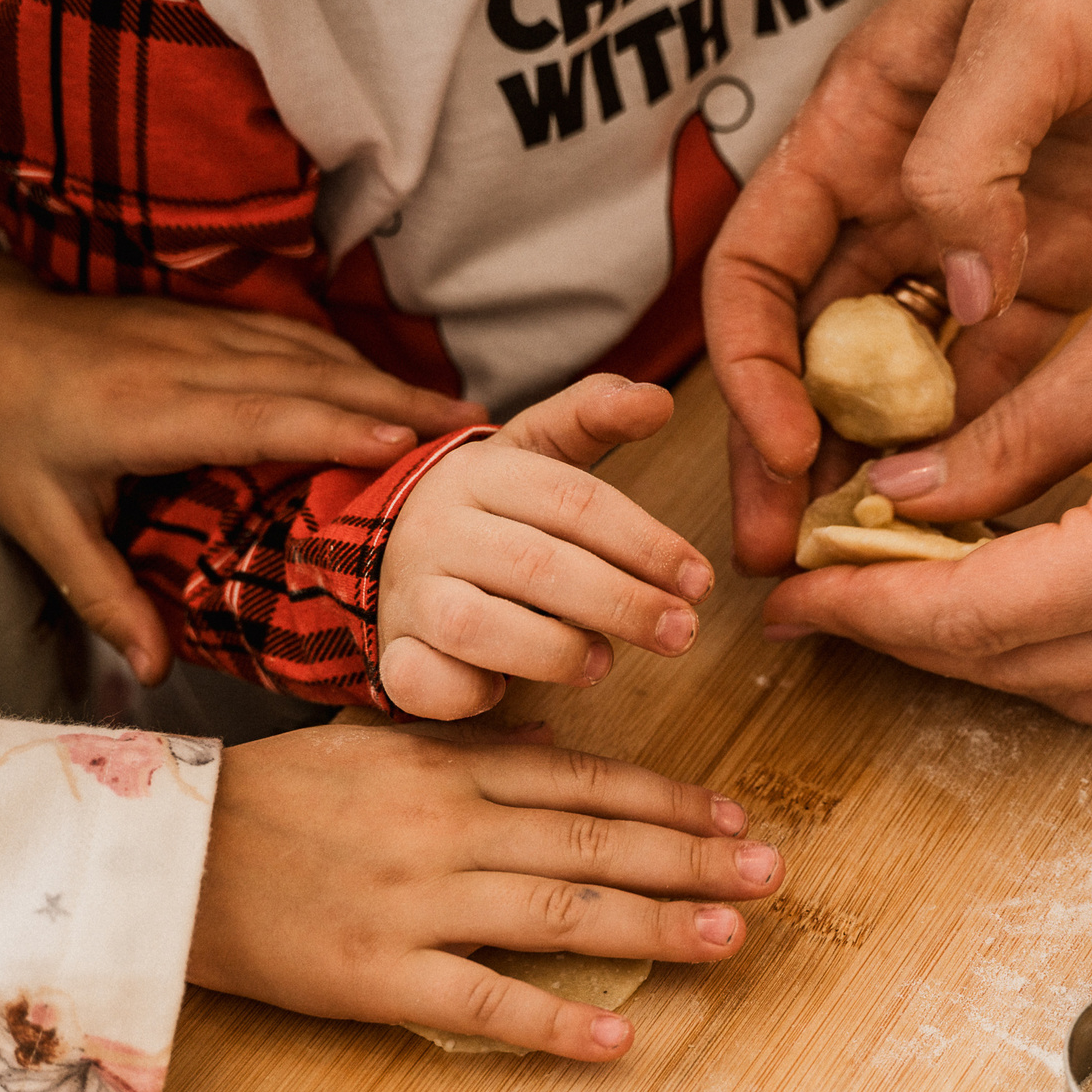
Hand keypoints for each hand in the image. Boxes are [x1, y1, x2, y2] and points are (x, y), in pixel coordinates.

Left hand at [0, 243, 483, 680]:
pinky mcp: (206, 320)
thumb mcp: (37, 520)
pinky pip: (294, 337)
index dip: (336, 426)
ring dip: (387, 378)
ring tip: (457, 415)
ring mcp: (201, 330)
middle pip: (309, 375)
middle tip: (476, 434)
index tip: (409, 442)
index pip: (259, 415)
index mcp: (146, 412)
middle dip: (397, 399)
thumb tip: (152, 674)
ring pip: (311, 350)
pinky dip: (351, 362)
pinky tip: (390, 388)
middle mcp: (185, 361)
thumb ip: (103, 593)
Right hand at [189, 723, 782, 1057]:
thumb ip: (464, 743)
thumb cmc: (267, 800)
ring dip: (654, 924)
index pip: (582, 782)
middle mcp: (444, 828)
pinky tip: (617, 1033)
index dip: (666, 799)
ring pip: (559, 912)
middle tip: (771, 872)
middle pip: (592, 842)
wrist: (164, 859)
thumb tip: (553, 741)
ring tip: (730, 937)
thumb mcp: (370, 743)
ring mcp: (415, 902)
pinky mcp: (378, 976)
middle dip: (691, 857)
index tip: (734, 815)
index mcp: (444, 768)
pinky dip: (553, 1019)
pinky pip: (481, 1000)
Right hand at [377, 373, 712, 718]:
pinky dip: (467, 691)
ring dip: (553, 651)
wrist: (393, 553)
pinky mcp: (393, 653)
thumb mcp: (533, 452)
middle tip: (682, 632)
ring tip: (604, 663)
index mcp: (479, 473)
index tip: (699, 581)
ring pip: (476, 625)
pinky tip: (505, 690)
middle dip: (621, 603)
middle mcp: (436, 529)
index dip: (645, 542)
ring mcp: (409, 593)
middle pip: (536, 564)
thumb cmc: (490, 512)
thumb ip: (593, 417)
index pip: (572, 500)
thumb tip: (660, 400)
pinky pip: (421, 680)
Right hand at [707, 0, 1091, 574]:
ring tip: (866, 555)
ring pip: (904, 378)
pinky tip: (972, 513)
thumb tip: (953, 299)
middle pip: (818, 350)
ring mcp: (983, 241)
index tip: (781, 442)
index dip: (753, 365)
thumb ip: (973, 163)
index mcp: (856, 130)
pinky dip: (983, 441)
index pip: (761, 270)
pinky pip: (1007, 373)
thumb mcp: (1031, 29)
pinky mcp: (1067, 268)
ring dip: (879, 465)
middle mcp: (902, 198)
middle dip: (791, 452)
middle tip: (782, 552)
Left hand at [757, 103, 1091, 718]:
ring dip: (983, 652)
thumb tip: (902, 491)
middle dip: (905, 638)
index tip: (787, 597)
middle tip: (823, 591)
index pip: (976, 614)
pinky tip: (1020, 584)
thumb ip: (1017, 428)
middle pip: (1018, 671)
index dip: (866, 609)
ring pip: (1081, 691)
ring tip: (904, 587)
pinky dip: (1066, 648)